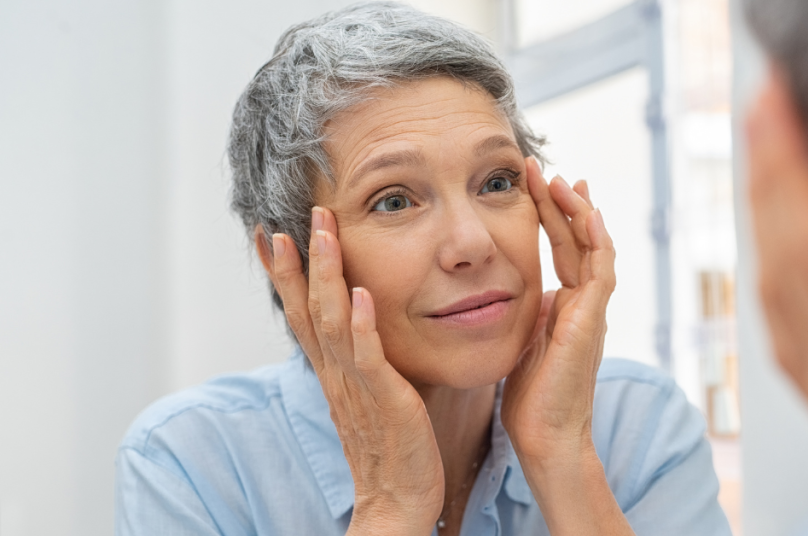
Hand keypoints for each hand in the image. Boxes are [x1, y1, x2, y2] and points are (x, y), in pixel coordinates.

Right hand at [269, 207, 442, 534]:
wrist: (398, 500)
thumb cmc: (392, 446)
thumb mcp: (369, 393)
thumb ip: (362, 358)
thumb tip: (363, 323)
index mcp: (332, 371)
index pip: (301, 313)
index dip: (285, 274)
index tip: (271, 234)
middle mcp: (335, 373)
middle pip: (306, 309)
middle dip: (298, 262)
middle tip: (290, 218)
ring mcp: (356, 385)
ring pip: (331, 321)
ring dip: (326, 275)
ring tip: (323, 233)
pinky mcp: (384, 399)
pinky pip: (368, 357)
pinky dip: (361, 324)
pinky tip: (360, 294)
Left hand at [500, 158, 632, 535]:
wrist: (545, 435)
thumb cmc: (530, 399)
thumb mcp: (522, 342)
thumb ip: (526, 313)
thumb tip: (515, 290)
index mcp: (566, 307)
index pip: (563, 249)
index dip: (551, 215)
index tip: (536, 184)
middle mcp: (583, 304)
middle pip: (578, 240)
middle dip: (562, 202)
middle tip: (544, 168)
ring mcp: (592, 311)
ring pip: (594, 248)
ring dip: (579, 212)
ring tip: (562, 179)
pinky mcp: (592, 321)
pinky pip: (601, 272)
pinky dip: (597, 241)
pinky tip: (587, 214)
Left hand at [747, 71, 807, 477]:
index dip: (797, 183)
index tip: (782, 122)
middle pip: (787, 258)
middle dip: (772, 177)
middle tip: (764, 111)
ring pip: (776, 280)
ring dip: (767, 210)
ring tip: (767, 152)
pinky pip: (780, 313)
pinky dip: (773, 256)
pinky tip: (774, 235)